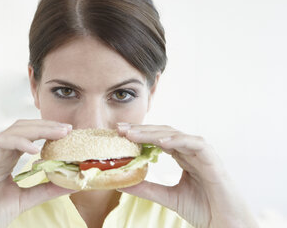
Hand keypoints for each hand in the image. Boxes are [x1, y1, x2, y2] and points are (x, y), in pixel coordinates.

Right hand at [0, 119, 75, 227]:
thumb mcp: (27, 198)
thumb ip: (47, 189)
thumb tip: (73, 184)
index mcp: (7, 157)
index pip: (30, 136)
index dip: (48, 131)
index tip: (69, 132)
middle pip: (24, 128)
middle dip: (47, 126)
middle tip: (68, 128)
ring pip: (14, 131)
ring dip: (38, 129)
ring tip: (59, 133)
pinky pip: (1, 142)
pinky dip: (20, 142)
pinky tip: (35, 150)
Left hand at [117, 123, 257, 227]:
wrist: (226, 225)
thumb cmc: (203, 209)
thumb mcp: (168, 196)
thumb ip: (147, 188)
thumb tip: (122, 183)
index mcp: (182, 156)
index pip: (157, 139)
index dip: (139, 134)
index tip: (119, 132)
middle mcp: (191, 151)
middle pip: (163, 133)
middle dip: (141, 129)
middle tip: (120, 128)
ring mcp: (202, 154)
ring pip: (176, 135)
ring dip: (153, 133)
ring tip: (133, 134)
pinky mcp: (213, 160)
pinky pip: (196, 144)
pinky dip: (179, 141)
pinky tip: (162, 142)